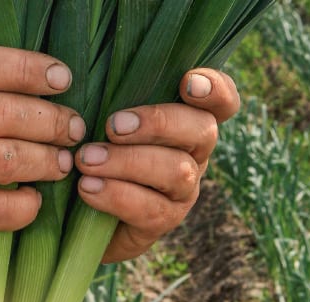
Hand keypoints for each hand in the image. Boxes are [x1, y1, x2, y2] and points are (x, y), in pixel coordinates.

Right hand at [0, 46, 84, 246]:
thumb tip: (28, 85)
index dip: (27, 68)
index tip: (62, 77)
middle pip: (3, 113)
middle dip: (51, 121)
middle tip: (73, 129)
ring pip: (5, 159)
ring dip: (45, 162)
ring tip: (62, 164)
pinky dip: (23, 207)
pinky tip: (33, 202)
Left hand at [76, 69, 239, 262]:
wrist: (88, 216)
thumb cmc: (101, 153)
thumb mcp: (108, 124)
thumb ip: (117, 102)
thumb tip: (100, 73)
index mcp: (187, 124)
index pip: (221, 103)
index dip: (216, 89)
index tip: (188, 82)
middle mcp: (195, 155)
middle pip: (202, 131)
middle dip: (159, 123)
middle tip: (113, 126)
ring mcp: (184, 191)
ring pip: (177, 171)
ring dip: (129, 162)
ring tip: (87, 159)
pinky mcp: (166, 221)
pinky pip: (151, 209)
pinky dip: (117, 195)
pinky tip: (87, 187)